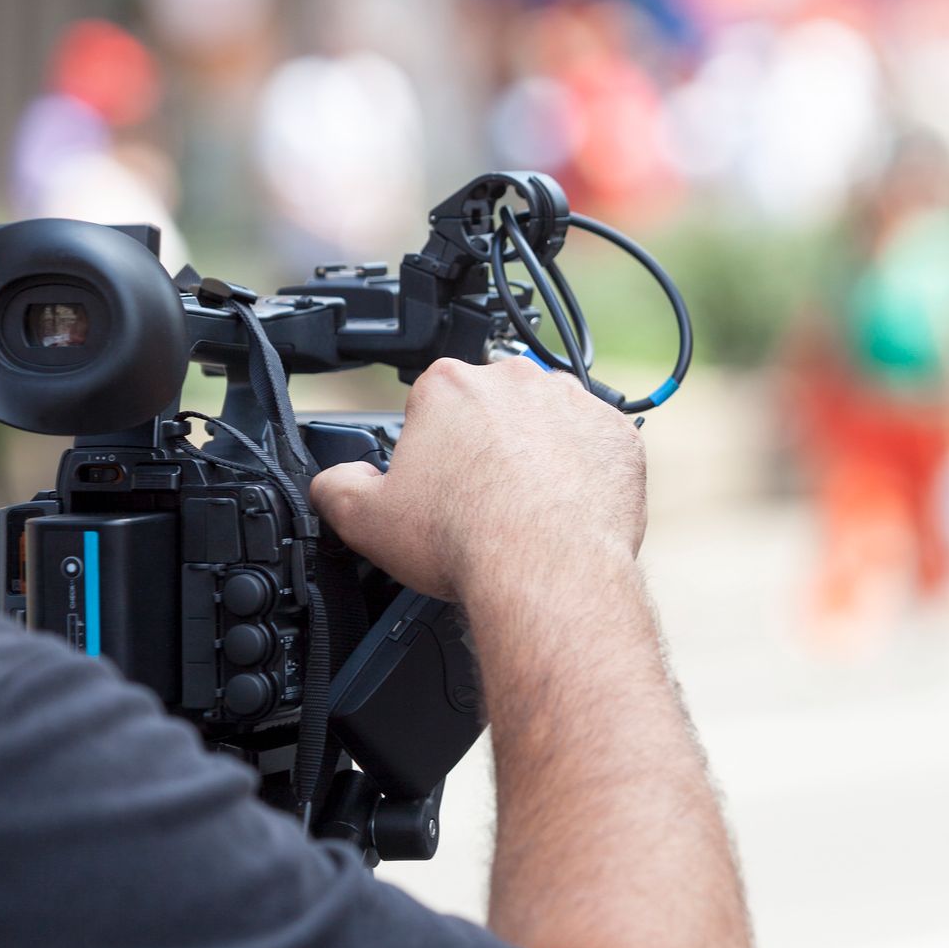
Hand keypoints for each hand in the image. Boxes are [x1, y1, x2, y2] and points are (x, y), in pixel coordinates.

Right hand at [310, 357, 646, 604]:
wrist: (544, 568)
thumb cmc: (464, 539)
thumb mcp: (364, 519)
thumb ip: (336, 487)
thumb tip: (332, 480)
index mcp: (448, 386)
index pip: (431, 406)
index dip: (431, 450)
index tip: (437, 485)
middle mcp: (513, 379)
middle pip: (492, 409)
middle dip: (485, 446)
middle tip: (480, 501)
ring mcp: (572, 402)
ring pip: (548, 423)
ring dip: (538, 455)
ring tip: (527, 510)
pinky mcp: (617, 433)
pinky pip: (598, 446)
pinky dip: (587, 472)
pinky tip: (568, 509)